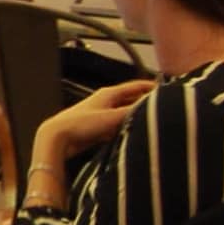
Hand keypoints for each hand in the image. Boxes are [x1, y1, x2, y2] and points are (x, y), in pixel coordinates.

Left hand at [38, 77, 153, 160]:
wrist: (57, 138)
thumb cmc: (80, 124)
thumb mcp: (112, 117)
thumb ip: (133, 111)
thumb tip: (153, 106)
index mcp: (108, 94)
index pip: (135, 86)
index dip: (151, 87)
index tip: (166, 89)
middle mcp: (105, 102)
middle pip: (131, 99)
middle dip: (146, 102)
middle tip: (162, 108)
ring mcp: (101, 115)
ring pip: (124, 114)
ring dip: (136, 117)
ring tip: (152, 122)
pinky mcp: (96, 128)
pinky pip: (117, 126)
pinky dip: (126, 129)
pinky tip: (132, 135)